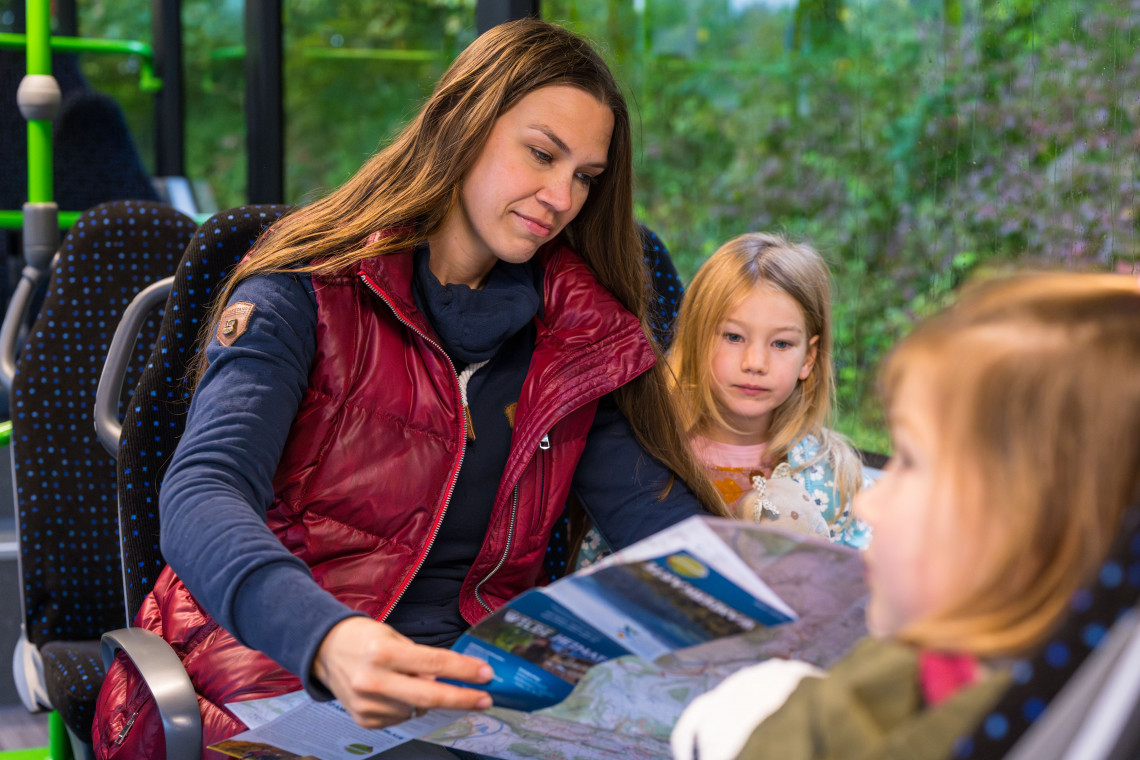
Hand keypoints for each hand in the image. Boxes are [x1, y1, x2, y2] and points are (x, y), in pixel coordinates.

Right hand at [312, 617, 493, 728]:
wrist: (324, 650)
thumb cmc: (364, 638)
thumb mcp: (394, 637)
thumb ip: (421, 659)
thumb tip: (449, 680)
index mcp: (383, 653)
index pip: (433, 663)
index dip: (463, 671)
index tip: (486, 675)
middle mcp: (374, 681)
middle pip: (429, 697)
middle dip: (463, 699)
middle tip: (485, 699)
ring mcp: (367, 704)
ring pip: (416, 709)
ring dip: (426, 699)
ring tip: (410, 681)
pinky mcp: (364, 719)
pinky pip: (401, 718)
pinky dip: (407, 706)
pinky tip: (395, 692)